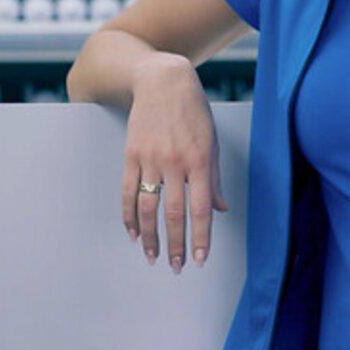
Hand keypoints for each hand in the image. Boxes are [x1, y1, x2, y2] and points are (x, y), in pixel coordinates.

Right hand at [121, 55, 227, 271]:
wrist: (163, 82)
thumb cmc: (194, 113)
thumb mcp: (213, 142)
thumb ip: (214, 179)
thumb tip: (221, 209)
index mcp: (201, 161)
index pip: (201, 209)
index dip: (201, 237)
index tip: (200, 260)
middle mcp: (175, 163)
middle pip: (173, 213)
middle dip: (176, 245)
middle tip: (177, 267)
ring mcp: (151, 159)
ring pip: (148, 207)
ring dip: (149, 237)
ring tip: (152, 257)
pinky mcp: (131, 155)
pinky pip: (128, 191)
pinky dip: (129, 215)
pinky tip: (132, 233)